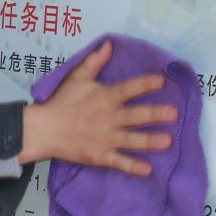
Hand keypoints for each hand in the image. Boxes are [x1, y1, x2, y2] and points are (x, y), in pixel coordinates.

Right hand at [19, 40, 177, 175]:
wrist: (42, 130)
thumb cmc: (61, 103)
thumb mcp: (76, 78)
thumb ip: (94, 62)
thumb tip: (109, 45)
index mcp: (103, 98)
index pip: (127, 89)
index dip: (144, 84)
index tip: (161, 81)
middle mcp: (107, 118)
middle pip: (134, 116)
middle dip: (154, 114)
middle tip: (173, 113)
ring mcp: (104, 138)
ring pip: (131, 140)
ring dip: (149, 141)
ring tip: (167, 141)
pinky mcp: (99, 155)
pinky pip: (118, 162)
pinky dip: (132, 167)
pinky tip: (148, 170)